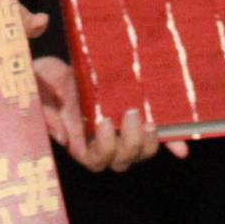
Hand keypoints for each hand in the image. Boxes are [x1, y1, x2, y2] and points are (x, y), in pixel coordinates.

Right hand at [32, 56, 184, 169]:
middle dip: (129, 143)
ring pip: (139, 152)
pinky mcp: (137, 120)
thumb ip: (49, 112)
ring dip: (148, 143)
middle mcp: (102, 141)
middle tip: (131, 113)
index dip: (104, 148)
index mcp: (79, 139)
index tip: (104, 122)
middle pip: (121, 160)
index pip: (95, 159)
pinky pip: (157, 138)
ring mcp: (121, 133)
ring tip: (150, 121)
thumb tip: (64, 138)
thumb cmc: (47, 78)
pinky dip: (171, 143)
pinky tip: (182, 147)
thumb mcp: (42, 88)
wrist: (62, 63)